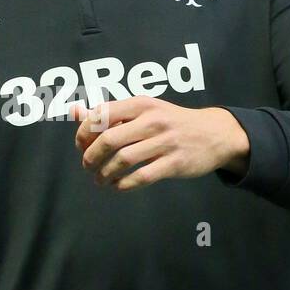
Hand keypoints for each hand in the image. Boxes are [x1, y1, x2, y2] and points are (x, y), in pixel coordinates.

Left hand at [72, 97, 249, 189]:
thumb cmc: (171, 121)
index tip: (80, 146)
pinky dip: (124, 184)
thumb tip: (75, 111)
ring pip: (123, 160)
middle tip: (87, 165)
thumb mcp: (144, 110)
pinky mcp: (174, 163)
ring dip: (105, 173)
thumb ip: (109, 113)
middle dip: (90, 157)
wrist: (214, 133)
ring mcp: (165, 142)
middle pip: (109, 140)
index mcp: (141, 104)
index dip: (84, 133)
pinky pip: (141, 177)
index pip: (101, 115)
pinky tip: (117, 186)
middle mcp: (152, 120)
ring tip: (100, 179)